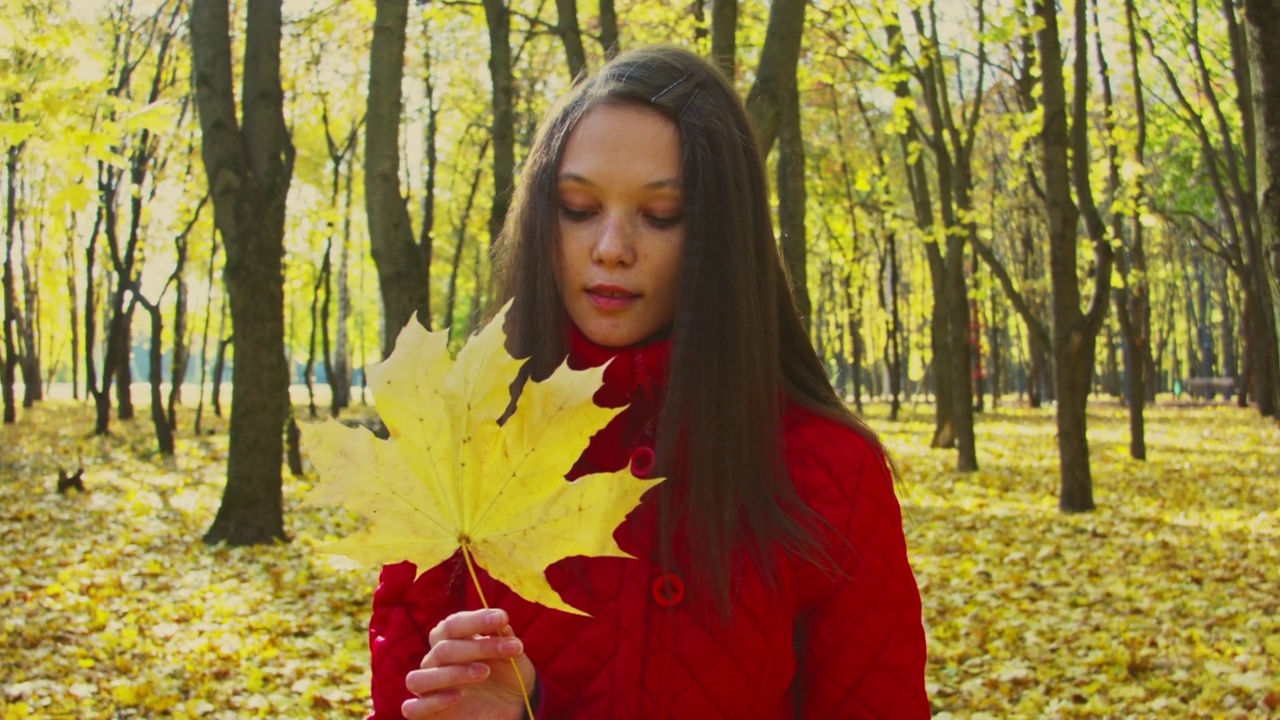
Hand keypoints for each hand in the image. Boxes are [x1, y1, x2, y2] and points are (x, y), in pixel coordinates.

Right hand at [402, 608, 536, 719]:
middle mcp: (434, 662)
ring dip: (453, 673)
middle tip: (512, 648)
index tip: (502, 618)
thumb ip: (505, 640)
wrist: (513, 707)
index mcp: (451, 641)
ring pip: (420, 678)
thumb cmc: (507, 676)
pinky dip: (434, 701)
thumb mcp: (512, 656)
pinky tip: (458, 695)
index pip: (452, 625)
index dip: (476, 620)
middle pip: (443, 649)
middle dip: (479, 647)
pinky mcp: (426, 714)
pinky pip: (414, 708)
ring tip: (485, 672)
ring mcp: (428, 688)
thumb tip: (502, 626)